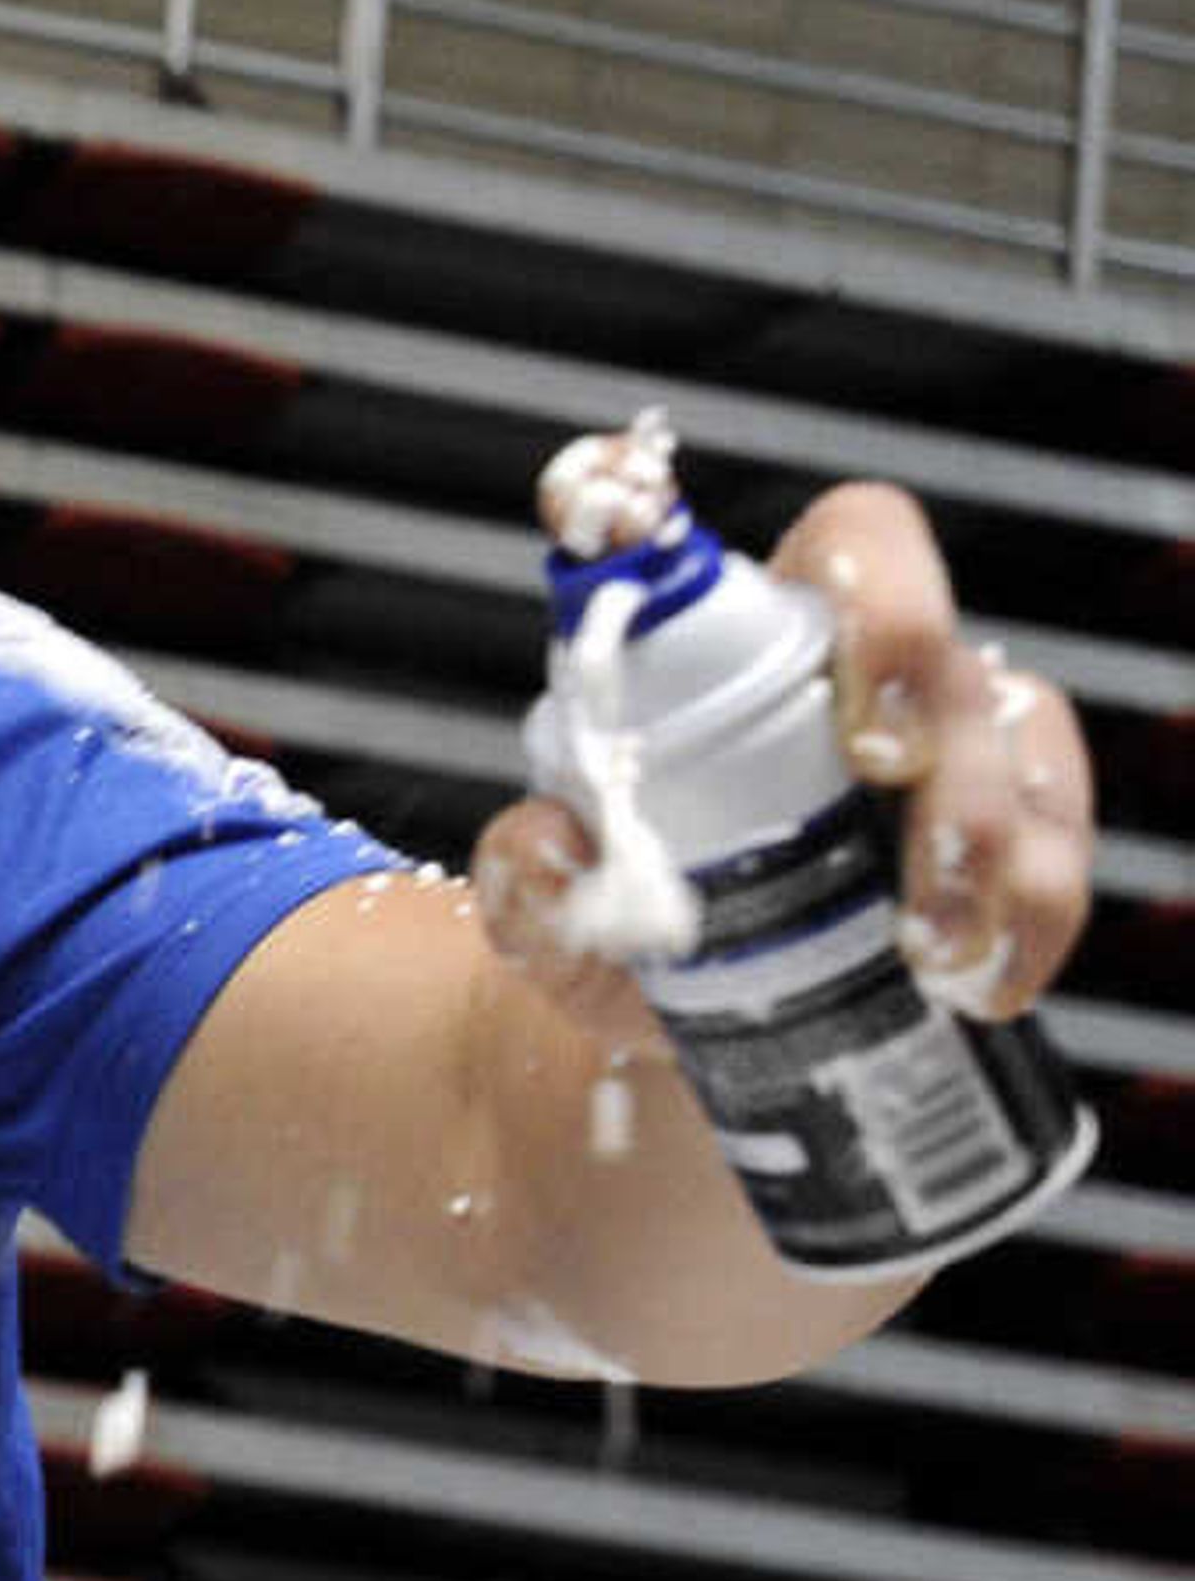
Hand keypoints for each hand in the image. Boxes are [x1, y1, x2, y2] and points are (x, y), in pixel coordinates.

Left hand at [473, 482, 1092, 1031]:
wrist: (677, 1035)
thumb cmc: (621, 932)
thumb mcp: (548, 913)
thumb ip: (524, 877)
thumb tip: (546, 845)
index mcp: (770, 645)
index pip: (851, 544)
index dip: (872, 580)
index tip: (851, 679)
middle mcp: (883, 681)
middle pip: (943, 649)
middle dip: (932, 715)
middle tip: (886, 787)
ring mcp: (960, 758)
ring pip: (1018, 749)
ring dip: (990, 841)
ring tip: (930, 947)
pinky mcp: (1013, 847)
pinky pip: (1056, 854)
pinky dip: (1035, 918)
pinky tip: (986, 984)